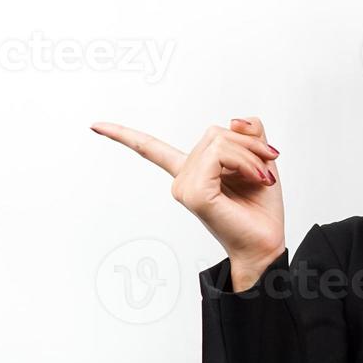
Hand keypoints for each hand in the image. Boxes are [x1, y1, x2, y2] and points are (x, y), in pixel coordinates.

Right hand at [91, 116, 285, 286]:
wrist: (266, 242)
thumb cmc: (260, 208)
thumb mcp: (259, 160)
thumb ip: (249, 135)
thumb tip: (234, 120)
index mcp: (190, 173)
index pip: (152, 149)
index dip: (124, 135)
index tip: (96, 126)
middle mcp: (181, 179)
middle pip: (215, 132)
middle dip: (248, 144)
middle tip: (266, 167)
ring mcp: (184, 187)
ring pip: (219, 140)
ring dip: (250, 154)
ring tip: (261, 178)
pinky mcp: (194, 193)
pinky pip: (220, 155)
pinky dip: (245, 161)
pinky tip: (255, 178)